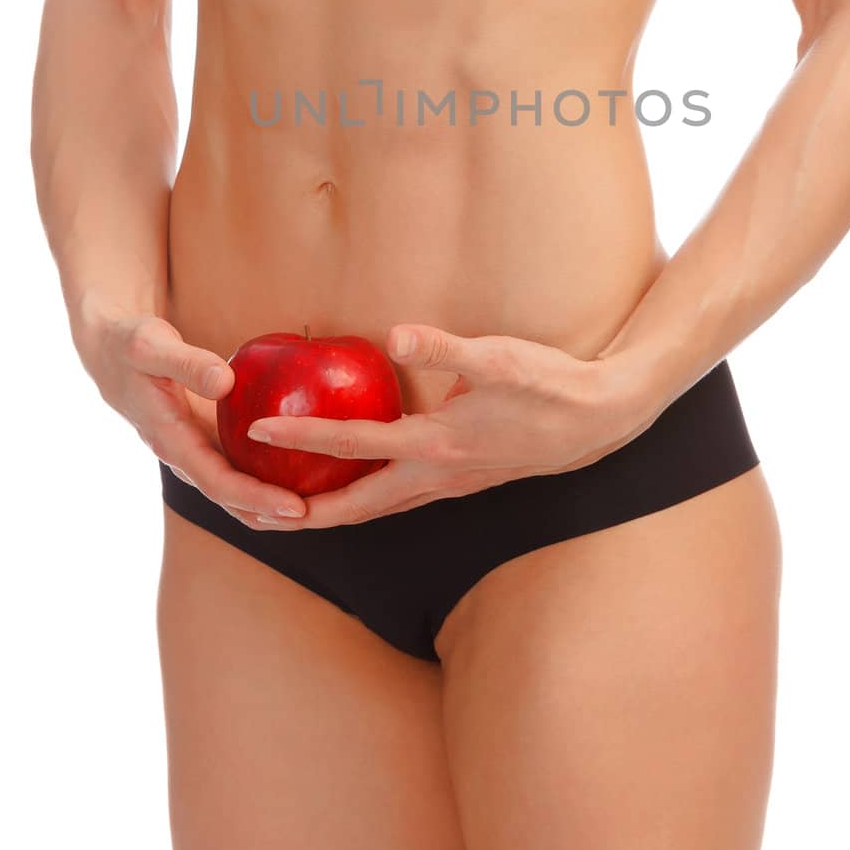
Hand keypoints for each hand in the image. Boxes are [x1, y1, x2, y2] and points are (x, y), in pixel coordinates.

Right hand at [79, 308, 307, 528]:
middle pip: (231, 498)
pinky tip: (303, 472)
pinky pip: (237, 466)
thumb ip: (186, 363)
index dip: (256, 497)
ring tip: (319, 509)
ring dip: (270, 505)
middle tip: (319, 517)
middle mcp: (184, 455)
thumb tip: (225, 382)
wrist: (110, 352)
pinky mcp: (205, 440)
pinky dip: (266, 477)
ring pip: (234, 490)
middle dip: (272, 514)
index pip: (218, 482)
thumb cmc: (130, 345)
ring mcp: (194, 451)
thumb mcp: (149, 346)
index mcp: (170, 440)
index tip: (294, 507)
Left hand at [244, 324, 654, 527]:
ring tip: (286, 510)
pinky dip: (364, 498)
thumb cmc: (551, 385)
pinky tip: (353, 481)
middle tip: (249, 512)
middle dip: (300, 515)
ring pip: (377, 509)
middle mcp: (436, 477)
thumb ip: (446, 348)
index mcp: (436, 447)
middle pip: (354, 507)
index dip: (301, 439)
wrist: (601, 419)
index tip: (258, 433)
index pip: (353, 447)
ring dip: (330, 513)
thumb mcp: (501, 358)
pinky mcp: (461, 479)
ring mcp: (449, 485)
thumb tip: (396, 335)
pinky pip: (398, 498)